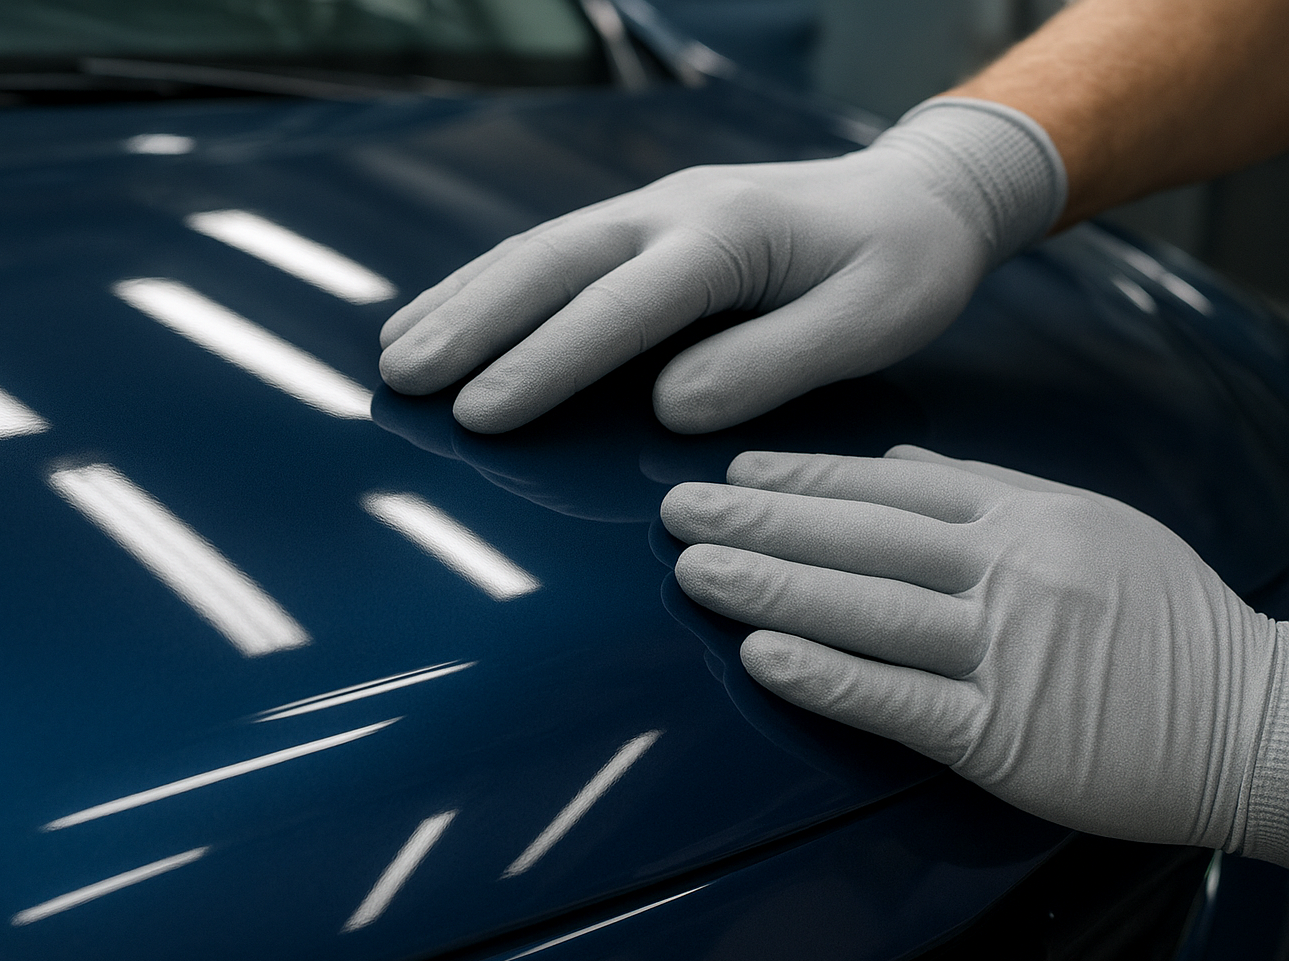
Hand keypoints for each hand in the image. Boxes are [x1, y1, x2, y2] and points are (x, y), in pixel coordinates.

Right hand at [379, 99, 1063, 434]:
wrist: (919, 193)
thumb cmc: (903, 264)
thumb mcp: (872, 321)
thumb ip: (772, 362)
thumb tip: (671, 407)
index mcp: (726, 236)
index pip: (617, 307)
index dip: (543, 362)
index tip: (478, 416)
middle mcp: (671, 211)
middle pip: (550, 265)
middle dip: (469, 324)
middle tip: (400, 381)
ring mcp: (651, 209)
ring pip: (535, 251)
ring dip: (462, 301)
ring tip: (395, 354)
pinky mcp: (645, 223)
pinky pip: (551, 250)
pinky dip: (489, 283)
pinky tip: (449, 312)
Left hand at [661, 445, 1288, 859]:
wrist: (1260, 715)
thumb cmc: (1170, 621)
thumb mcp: (1090, 525)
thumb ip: (990, 491)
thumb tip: (903, 468)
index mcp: (1025, 517)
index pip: (887, 488)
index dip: (801, 475)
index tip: (731, 468)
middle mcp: (1010, 571)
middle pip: (861, 538)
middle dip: (759, 518)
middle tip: (676, 509)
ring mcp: (1008, 651)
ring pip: (867, 608)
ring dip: (771, 584)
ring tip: (693, 567)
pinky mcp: (1009, 735)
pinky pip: (901, 700)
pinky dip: (826, 676)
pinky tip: (761, 653)